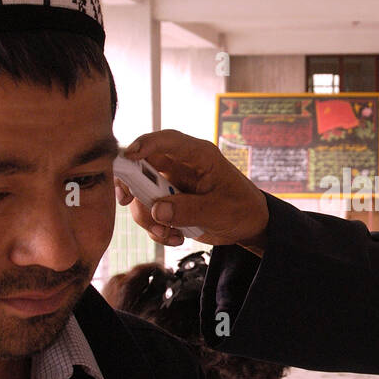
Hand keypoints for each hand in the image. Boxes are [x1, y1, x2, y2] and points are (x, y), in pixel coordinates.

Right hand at [115, 130, 268, 254]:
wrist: (250, 225)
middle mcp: (181, 166)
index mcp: (199, 156)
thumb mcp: (220, 210)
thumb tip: (157, 210)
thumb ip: (189, 210)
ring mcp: (172, 185)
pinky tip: (175, 237)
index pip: (168, 141)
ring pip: (141, 194)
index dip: (145, 144)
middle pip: (143, 166)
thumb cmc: (242, 208)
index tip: (129, 157)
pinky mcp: (169, 203)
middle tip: (128, 202)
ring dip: (147, 216)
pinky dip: (156, 228)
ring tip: (167, 233)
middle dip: (133, 187)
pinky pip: (149, 213)